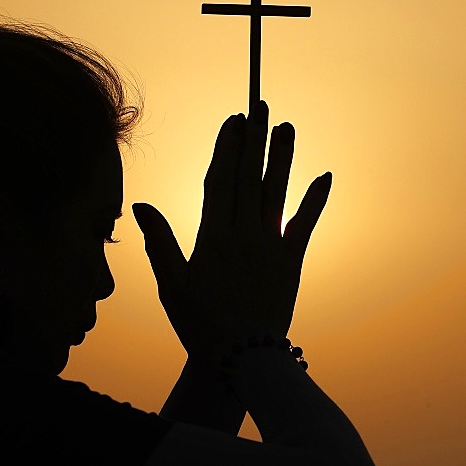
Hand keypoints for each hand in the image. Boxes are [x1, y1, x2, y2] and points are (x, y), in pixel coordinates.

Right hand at [132, 101, 331, 366]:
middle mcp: (245, 237)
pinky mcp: (292, 264)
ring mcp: (271, 248)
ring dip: (283, 158)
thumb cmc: (201, 325)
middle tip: (261, 106)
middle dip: (255, 141)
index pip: (221, 182)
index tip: (233, 120)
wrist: (244, 360)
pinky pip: (306, 226)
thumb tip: (141, 205)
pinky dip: (315, 200)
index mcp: (213, 239)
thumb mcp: (171, 285)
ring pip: (277, 194)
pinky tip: (325, 175)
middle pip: (250, 179)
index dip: (227, 148)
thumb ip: (159, 242)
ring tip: (288, 127)